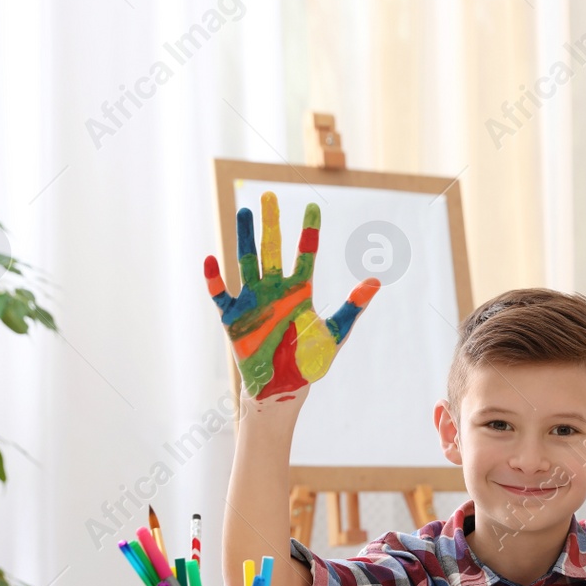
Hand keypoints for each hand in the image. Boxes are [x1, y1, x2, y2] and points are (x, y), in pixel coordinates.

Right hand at [205, 192, 380, 400]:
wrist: (283, 389)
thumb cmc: (309, 362)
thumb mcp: (335, 333)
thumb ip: (353, 307)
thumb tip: (376, 280)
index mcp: (299, 291)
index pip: (306, 254)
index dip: (309, 231)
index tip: (313, 206)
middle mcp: (275, 290)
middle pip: (272, 250)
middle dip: (272, 224)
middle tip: (269, 196)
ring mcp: (253, 301)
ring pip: (247, 262)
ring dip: (245, 238)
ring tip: (245, 212)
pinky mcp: (233, 319)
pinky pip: (221, 295)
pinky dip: (214, 280)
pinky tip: (210, 260)